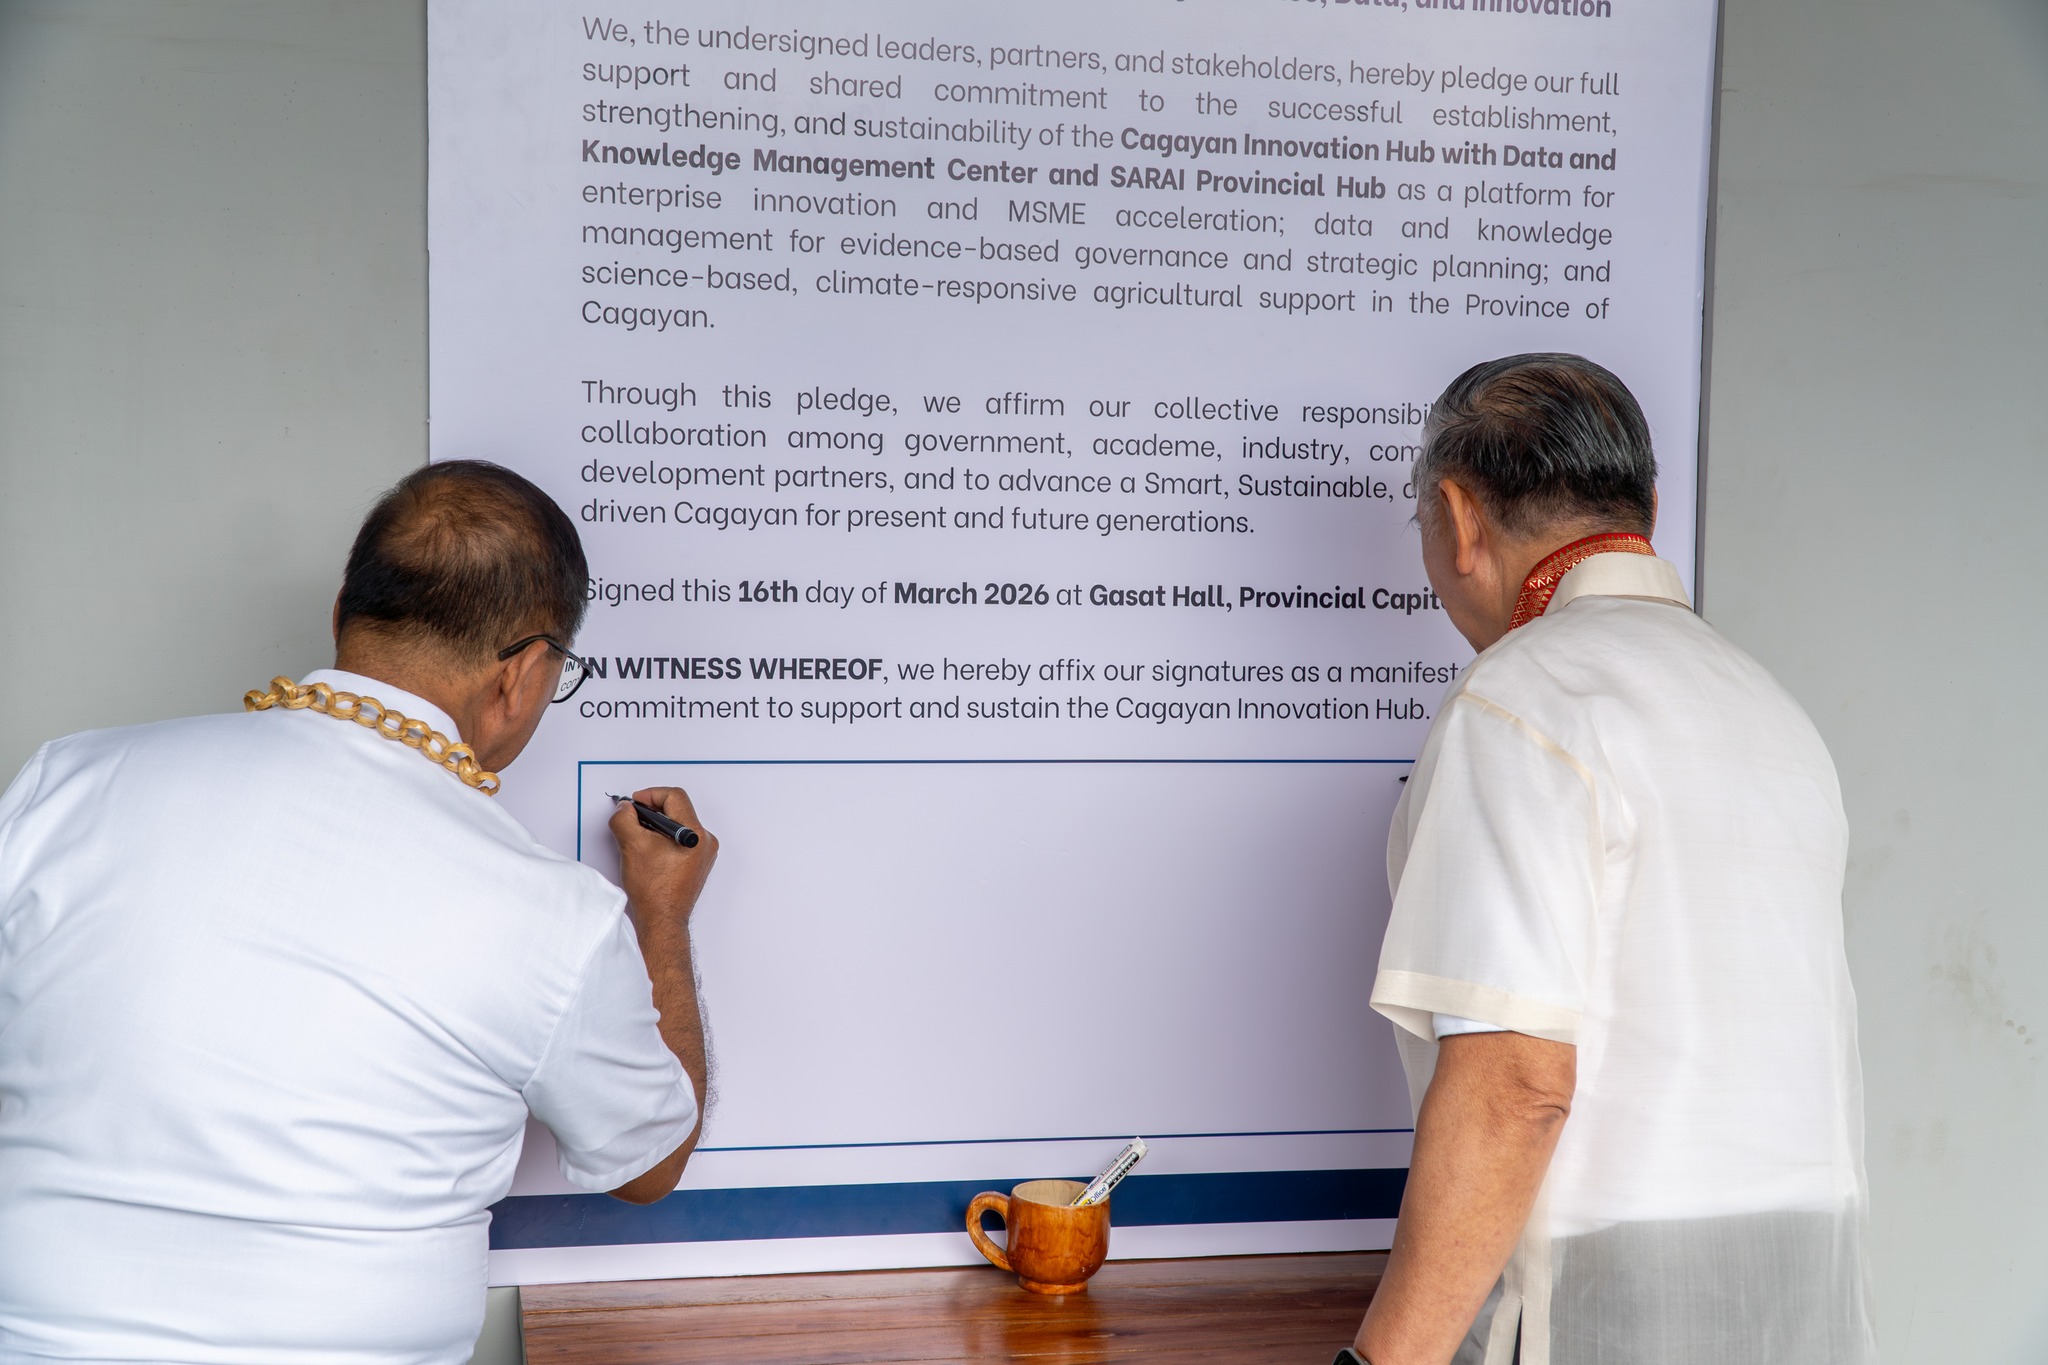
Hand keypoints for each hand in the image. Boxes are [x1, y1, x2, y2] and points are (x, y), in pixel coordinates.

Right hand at [610, 787, 718, 926]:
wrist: (661, 921)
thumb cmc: (653, 891)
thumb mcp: (632, 846)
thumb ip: (625, 819)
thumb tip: (625, 808)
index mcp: (695, 835)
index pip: (675, 797)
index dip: (650, 795)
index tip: (635, 802)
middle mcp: (705, 842)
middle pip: (677, 810)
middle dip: (652, 811)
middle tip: (633, 818)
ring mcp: (703, 854)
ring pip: (678, 824)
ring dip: (656, 825)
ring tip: (639, 837)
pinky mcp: (696, 863)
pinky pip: (680, 839)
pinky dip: (662, 838)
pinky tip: (648, 850)